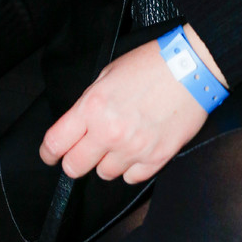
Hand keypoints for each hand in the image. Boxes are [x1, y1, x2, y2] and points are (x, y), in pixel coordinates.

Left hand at [39, 36, 208, 184]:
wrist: (192, 68)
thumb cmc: (152, 63)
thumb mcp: (109, 73)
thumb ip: (90, 102)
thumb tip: (80, 123)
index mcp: (93, 106)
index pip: (56, 143)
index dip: (49, 152)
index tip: (52, 154)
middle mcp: (109, 131)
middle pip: (74, 167)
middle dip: (76, 159)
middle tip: (86, 149)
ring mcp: (133, 148)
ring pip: (104, 174)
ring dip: (108, 160)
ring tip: (122, 140)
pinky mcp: (155, 158)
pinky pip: (131, 177)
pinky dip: (132, 166)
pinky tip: (138, 147)